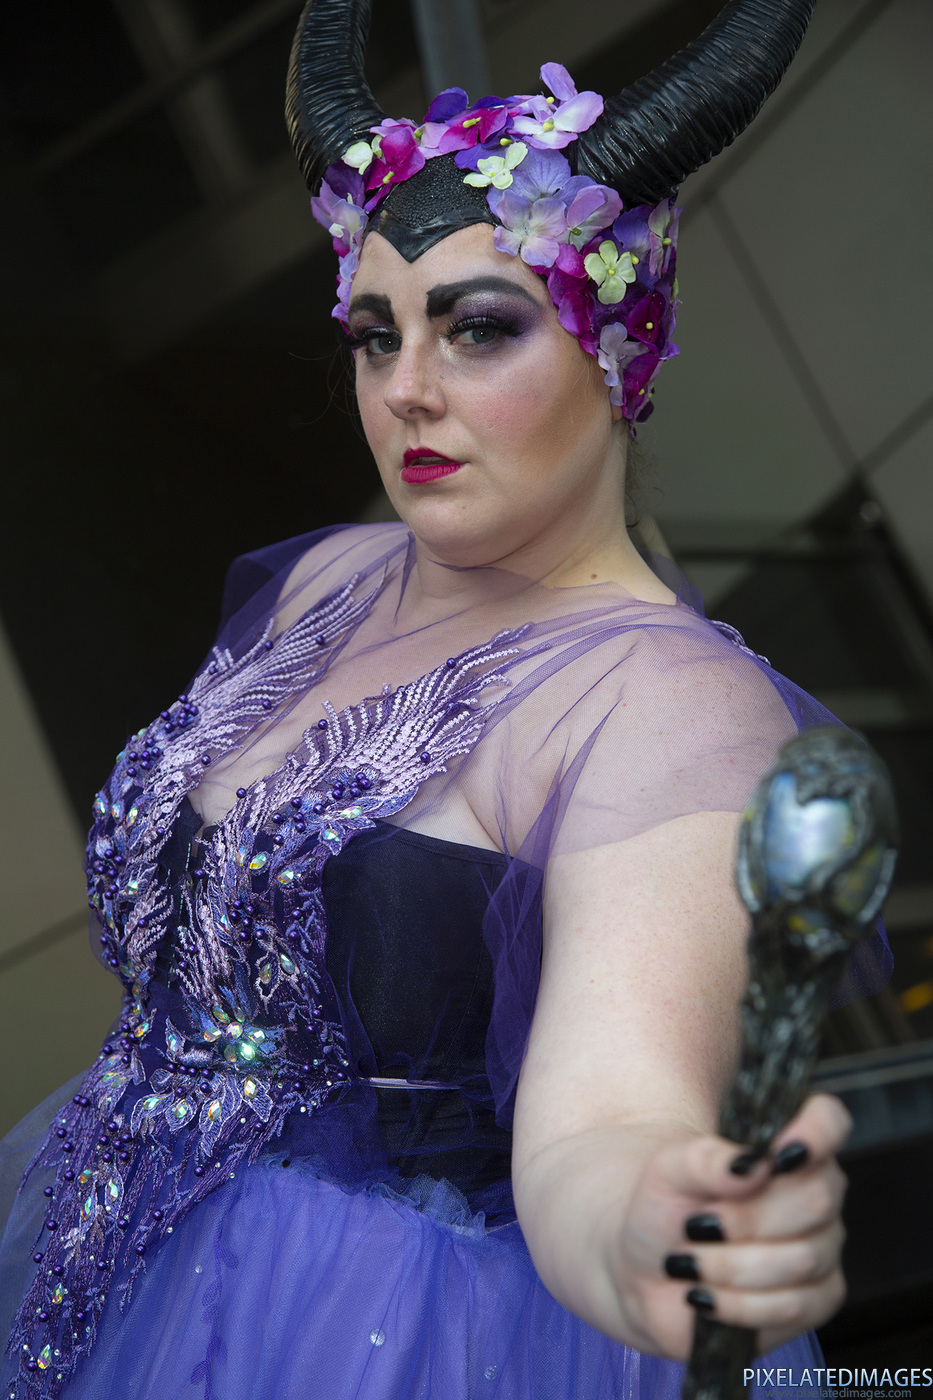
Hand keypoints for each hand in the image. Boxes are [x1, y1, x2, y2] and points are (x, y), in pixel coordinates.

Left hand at [608, 1095, 850, 1359]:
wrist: (648, 1265)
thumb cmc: (665, 1205)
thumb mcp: (668, 1170)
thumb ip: (706, 1159)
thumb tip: (753, 1165)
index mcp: (784, 1146)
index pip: (829, 1120)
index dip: (816, 1134)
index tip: (776, 1155)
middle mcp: (814, 1192)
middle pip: (817, 1200)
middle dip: (746, 1219)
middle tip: (695, 1224)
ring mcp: (820, 1247)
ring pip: (802, 1259)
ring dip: (731, 1265)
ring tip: (688, 1261)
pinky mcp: (815, 1301)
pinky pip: (795, 1306)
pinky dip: (739, 1304)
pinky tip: (704, 1295)